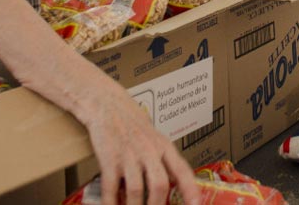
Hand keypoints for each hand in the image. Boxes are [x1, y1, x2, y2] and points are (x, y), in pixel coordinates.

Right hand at [80, 78, 200, 204]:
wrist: (107, 105)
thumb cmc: (132, 123)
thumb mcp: (154, 138)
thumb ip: (163, 160)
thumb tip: (172, 185)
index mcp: (164, 147)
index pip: (182, 171)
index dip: (190, 190)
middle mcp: (149, 151)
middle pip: (159, 184)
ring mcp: (129, 155)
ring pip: (137, 190)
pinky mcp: (109, 158)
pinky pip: (111, 187)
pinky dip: (111, 202)